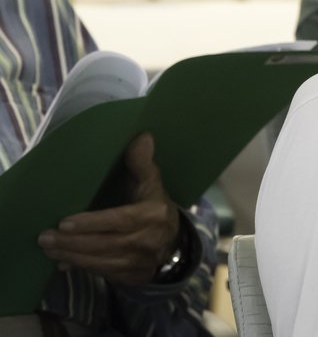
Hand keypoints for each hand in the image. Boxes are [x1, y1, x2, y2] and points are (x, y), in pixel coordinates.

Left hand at [39, 132, 181, 284]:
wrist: (176, 243)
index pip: (120, 220)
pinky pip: (103, 273)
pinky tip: (63, 262)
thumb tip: (142, 136)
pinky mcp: (134, 276)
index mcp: (153, 214)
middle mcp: (149, 240)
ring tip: (48, 248)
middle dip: (73, 242)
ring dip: (72, 255)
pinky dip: (82, 268)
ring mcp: (141, 261)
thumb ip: (142, 164)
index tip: (65, 223)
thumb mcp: (152, 184)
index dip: (92, 223)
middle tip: (45, 237)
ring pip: (102, 261)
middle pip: (105, 243)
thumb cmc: (155, 207)